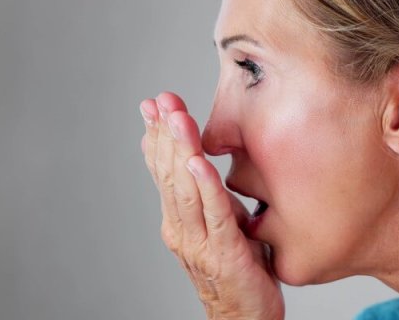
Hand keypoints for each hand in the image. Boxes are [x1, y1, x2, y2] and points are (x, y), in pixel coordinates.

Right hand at [139, 91, 283, 319]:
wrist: (245, 317)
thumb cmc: (239, 271)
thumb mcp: (224, 223)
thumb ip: (214, 196)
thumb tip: (210, 159)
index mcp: (179, 220)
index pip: (163, 170)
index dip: (156, 136)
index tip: (152, 104)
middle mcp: (181, 228)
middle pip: (169, 173)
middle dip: (165, 132)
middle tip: (162, 100)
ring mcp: (199, 242)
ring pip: (185, 188)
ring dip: (180, 148)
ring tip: (177, 117)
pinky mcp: (223, 252)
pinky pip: (214, 213)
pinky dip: (205, 185)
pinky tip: (198, 161)